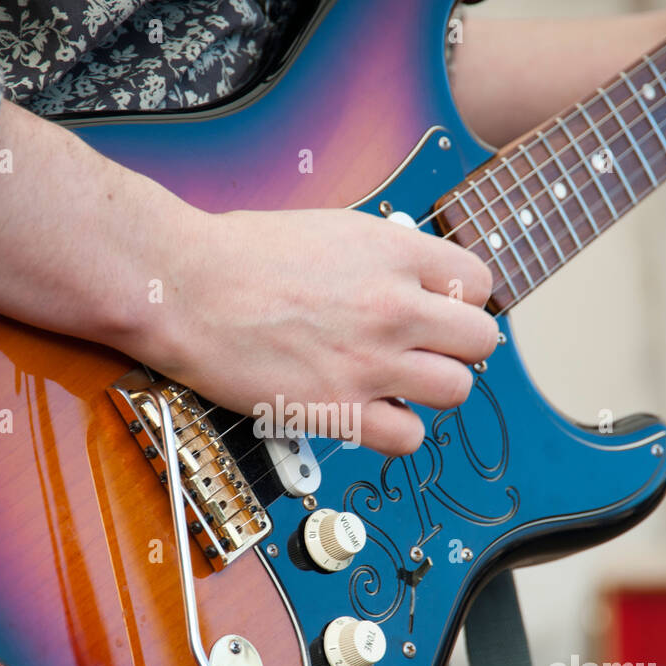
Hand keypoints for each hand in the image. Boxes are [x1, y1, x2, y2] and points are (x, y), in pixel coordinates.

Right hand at [128, 206, 497, 456]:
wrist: (184, 287)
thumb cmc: (237, 255)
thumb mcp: (329, 228)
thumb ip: (380, 255)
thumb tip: (409, 275)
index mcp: (391, 252)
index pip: (477, 283)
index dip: (461, 301)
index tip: (439, 310)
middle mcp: (393, 306)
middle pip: (481, 340)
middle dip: (457, 347)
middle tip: (425, 350)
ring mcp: (370, 360)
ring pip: (457, 389)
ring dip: (431, 389)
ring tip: (396, 382)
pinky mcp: (339, 407)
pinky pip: (409, 437)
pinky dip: (395, 431)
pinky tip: (369, 413)